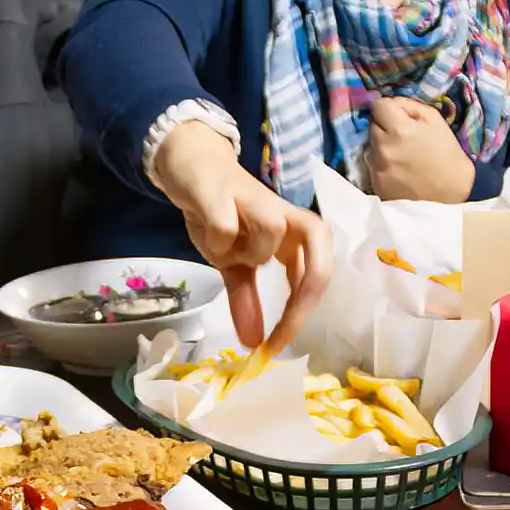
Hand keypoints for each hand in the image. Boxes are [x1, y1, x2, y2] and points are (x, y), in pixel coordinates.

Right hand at [153, 123, 332, 353]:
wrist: (190, 164)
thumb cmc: (221, 213)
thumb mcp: (233, 263)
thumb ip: (246, 300)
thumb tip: (254, 343)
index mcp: (292, 234)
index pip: (317, 271)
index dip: (302, 312)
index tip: (277, 346)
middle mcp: (282, 214)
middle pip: (319, 238)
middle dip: (305, 288)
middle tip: (279, 328)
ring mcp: (254, 198)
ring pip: (272, 230)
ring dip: (249, 254)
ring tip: (226, 253)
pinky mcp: (222, 190)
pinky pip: (226, 224)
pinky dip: (217, 241)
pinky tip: (207, 235)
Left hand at [367, 97, 475, 203]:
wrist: (449, 199)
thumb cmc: (448, 157)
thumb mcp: (436, 121)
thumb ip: (411, 106)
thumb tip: (393, 103)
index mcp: (399, 129)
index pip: (378, 105)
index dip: (389, 107)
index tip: (399, 115)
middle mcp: (383, 147)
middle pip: (373, 124)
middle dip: (386, 125)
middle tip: (403, 135)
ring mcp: (376, 166)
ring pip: (371, 144)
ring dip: (382, 144)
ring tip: (402, 154)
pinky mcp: (375, 183)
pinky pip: (372, 163)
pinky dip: (382, 162)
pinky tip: (399, 169)